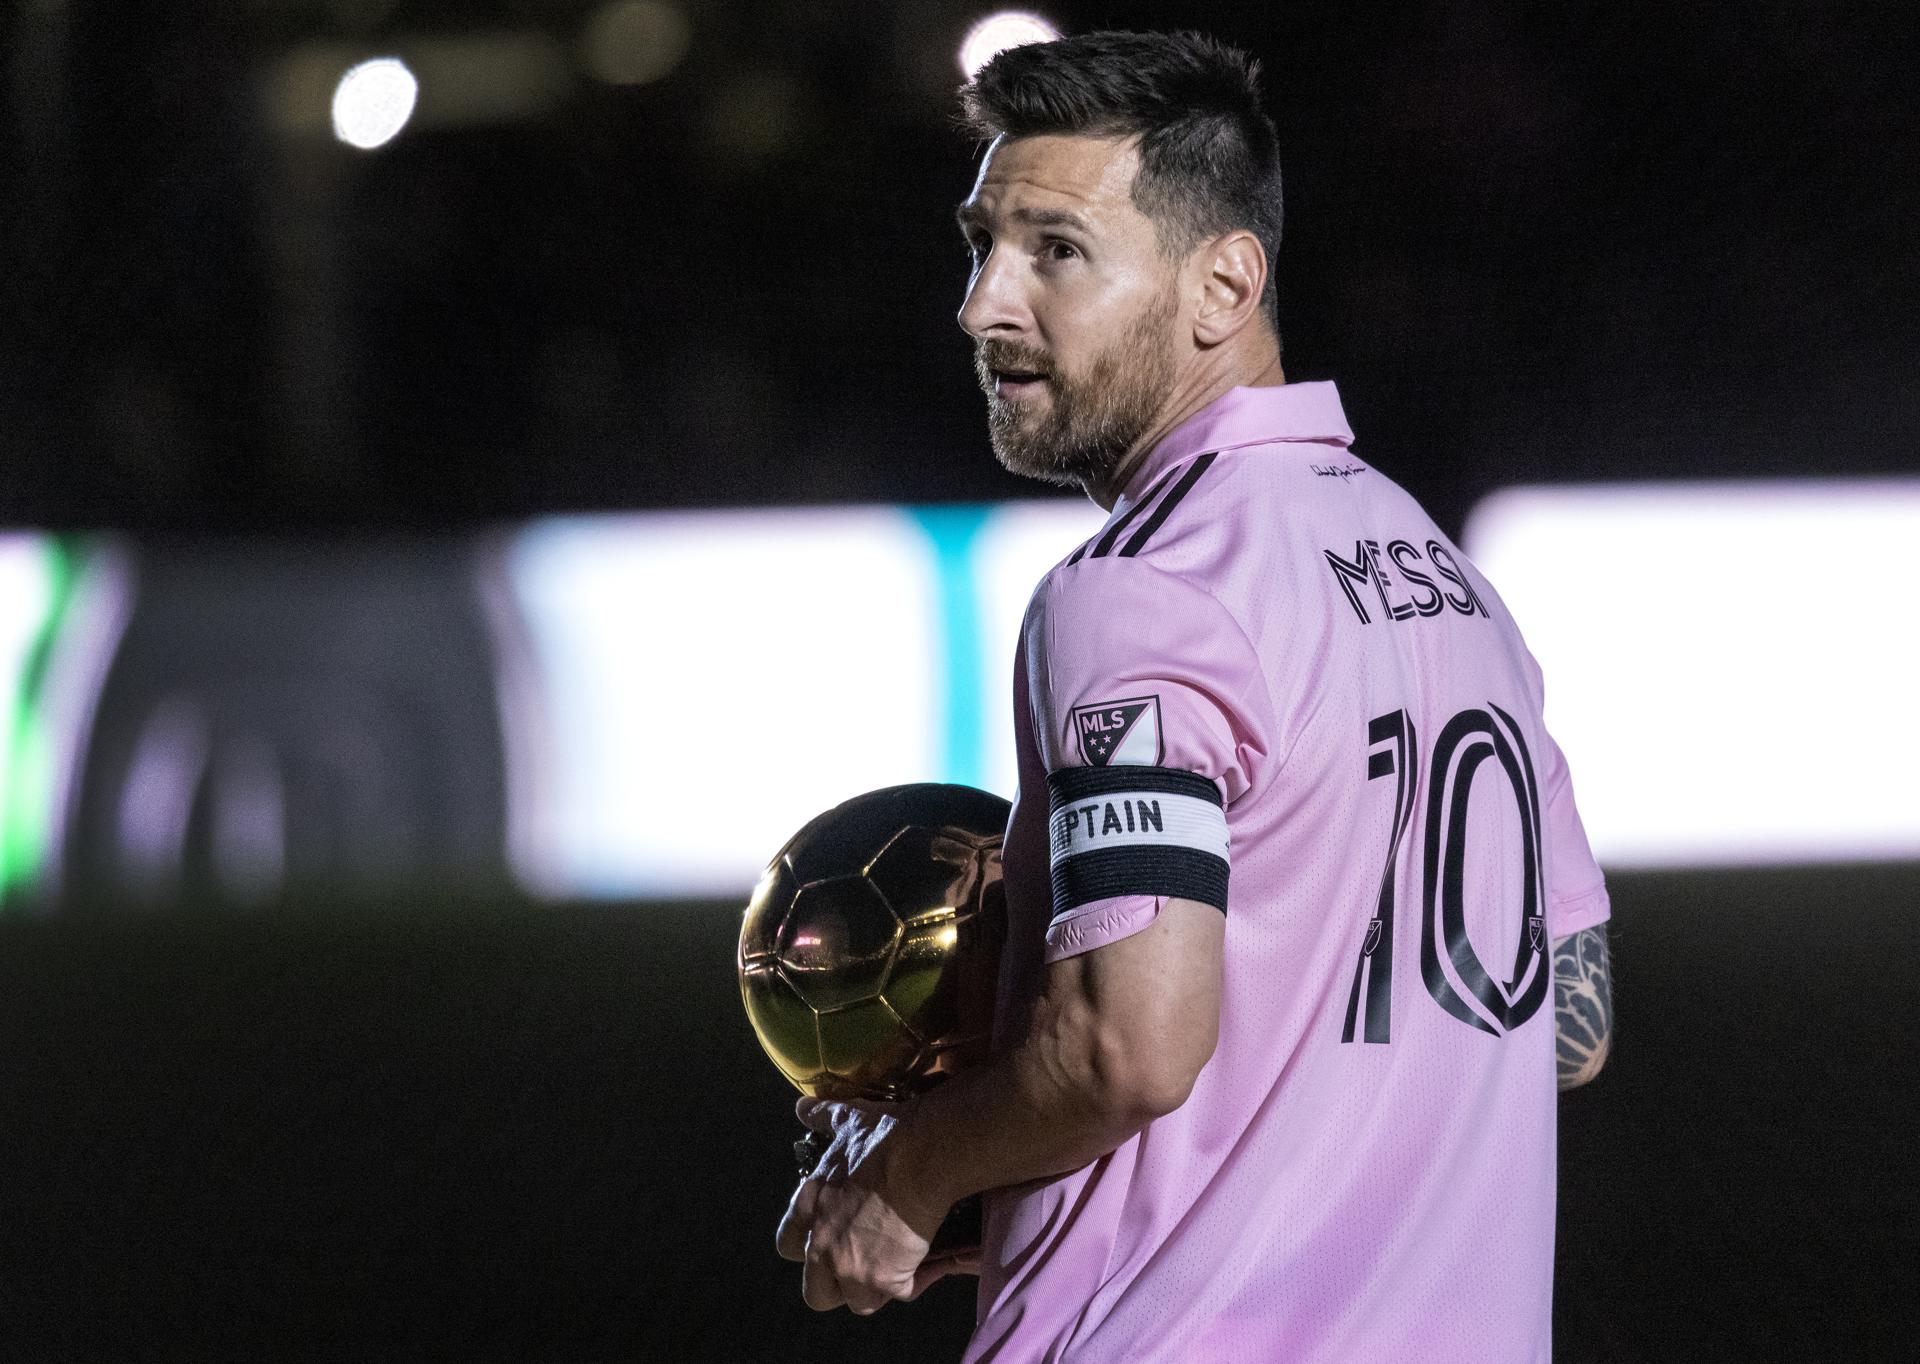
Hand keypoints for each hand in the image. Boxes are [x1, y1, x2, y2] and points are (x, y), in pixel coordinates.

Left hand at [774, 1096, 950, 1313]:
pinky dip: (914, 1281)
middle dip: (837, 1285)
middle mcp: (822, 1246)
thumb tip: (803, 1106)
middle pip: (815, 1293)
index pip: (788, 1246)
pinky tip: (925, 1262)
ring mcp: (851, 1267)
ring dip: (876, 1288)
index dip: (807, 1248)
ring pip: (857, 1302)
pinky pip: (900, 1294)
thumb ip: (823, 1118)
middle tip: (862, 1267)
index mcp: (809, 1210)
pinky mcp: (884, 1279)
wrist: (920, 1154)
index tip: (828, 1241)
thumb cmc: (885, 1136)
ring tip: (897, 1267)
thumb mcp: (847, 1121)